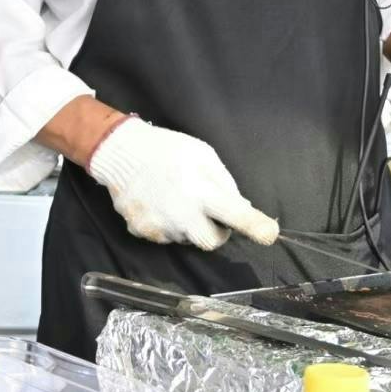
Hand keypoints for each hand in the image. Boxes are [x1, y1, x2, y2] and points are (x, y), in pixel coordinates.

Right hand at [87, 118, 278, 250]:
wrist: (121, 151)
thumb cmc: (169, 150)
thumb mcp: (203, 155)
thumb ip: (224, 184)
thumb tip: (240, 208)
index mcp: (201, 191)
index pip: (234, 214)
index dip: (254, 226)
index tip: (269, 234)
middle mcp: (181, 213)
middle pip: (210, 242)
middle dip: (215, 232)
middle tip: (208, 212)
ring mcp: (159, 225)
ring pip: (185, 238)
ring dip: (187, 224)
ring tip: (173, 197)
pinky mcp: (141, 230)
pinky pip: (163, 235)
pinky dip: (165, 223)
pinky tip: (157, 202)